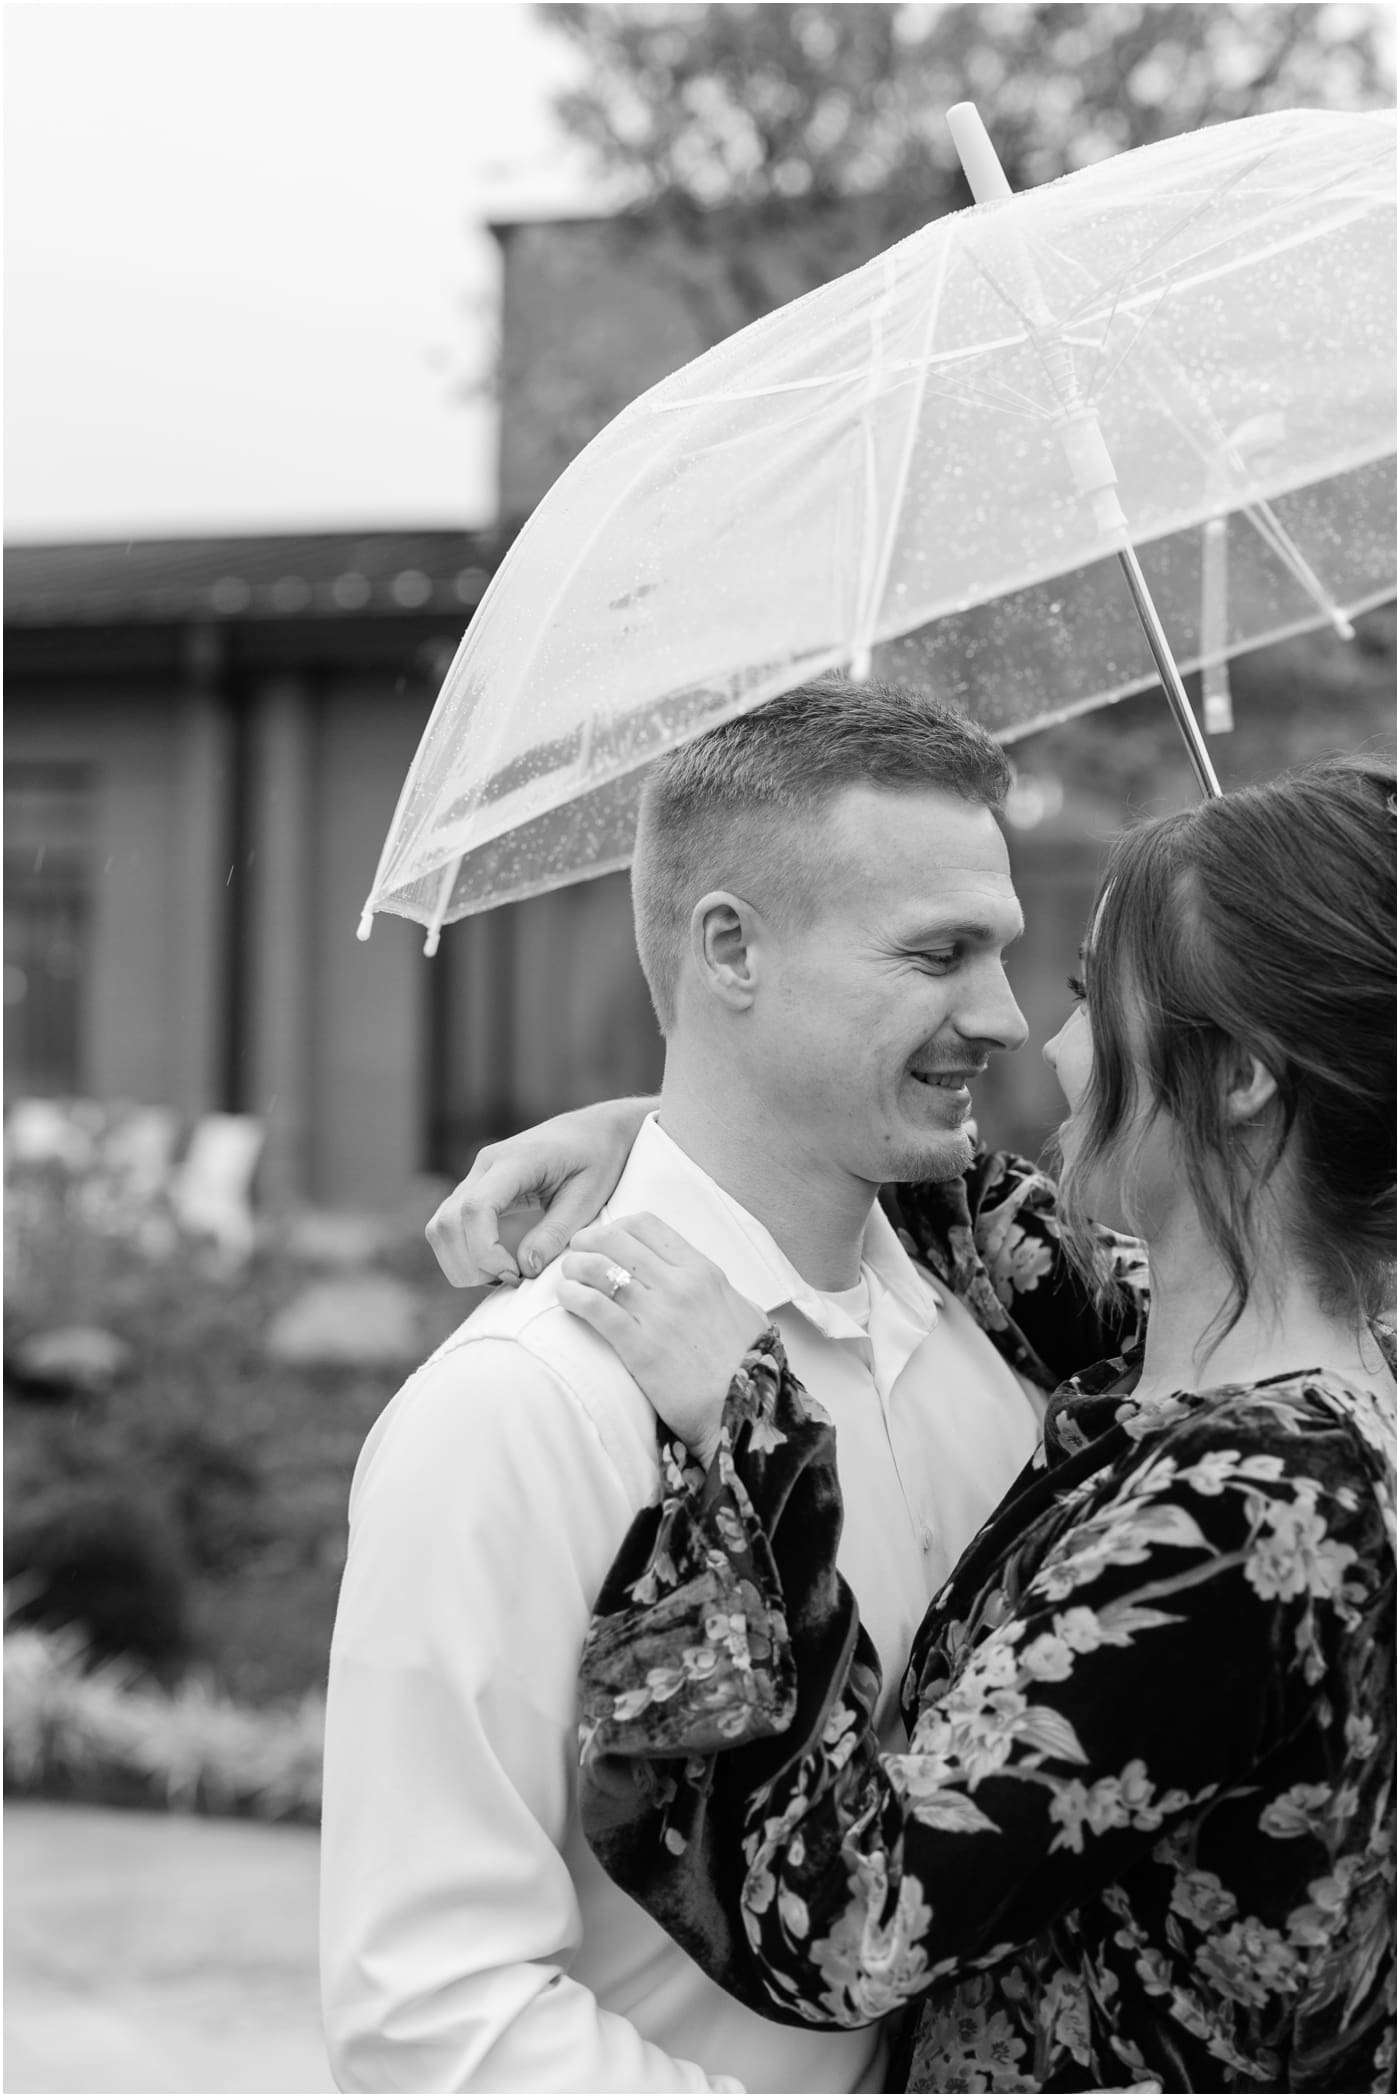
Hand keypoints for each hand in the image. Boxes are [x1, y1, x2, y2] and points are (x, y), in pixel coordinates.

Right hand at [426, 1098, 654, 1286]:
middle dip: (469, 1264)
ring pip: (440, 1226)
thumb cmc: (599, 1159)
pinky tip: (496, 1265)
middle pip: (447, 1222)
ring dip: (461, 1262)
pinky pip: (450, 1225)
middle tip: (511, 1281)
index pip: (476, 1208)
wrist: (594, 1130)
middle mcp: (485, 1165)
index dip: (485, 1250)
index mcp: (515, 1160)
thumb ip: (555, 1232)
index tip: (514, 1273)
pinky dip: (463, 1252)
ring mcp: (476, 1176)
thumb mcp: (588, 1197)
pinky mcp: (476, 1189)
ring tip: (504, 1276)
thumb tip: (524, 1268)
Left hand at [558, 1214, 766, 1466]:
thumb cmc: (747, 1364)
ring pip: (599, 1268)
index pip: (647, 1226)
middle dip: (587, 1241)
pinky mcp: (639, 1346)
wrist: (746, 1409)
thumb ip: (720, 1292)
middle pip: (616, 1240)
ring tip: (567, 1276)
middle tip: (576, 1252)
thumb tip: (710, 1286)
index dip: (617, 1227)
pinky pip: (595, 1307)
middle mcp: (679, 1284)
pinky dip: (574, 1297)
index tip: (605, 1239)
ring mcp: (658, 1313)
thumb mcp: (744, 1312)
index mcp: (702, 1271)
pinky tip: (567, 1299)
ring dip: (575, 1266)